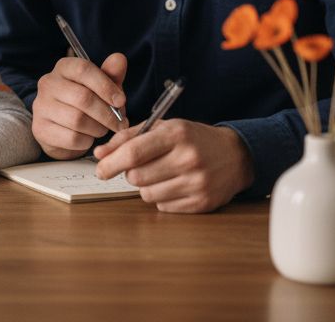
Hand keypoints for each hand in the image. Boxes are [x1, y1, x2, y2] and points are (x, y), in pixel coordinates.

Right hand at [31, 53, 126, 158]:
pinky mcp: (40, 129)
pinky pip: (71, 138)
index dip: (105, 86)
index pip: (83, 69)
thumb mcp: (101, 87)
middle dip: (107, 114)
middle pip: (82, 97)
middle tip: (120, 123)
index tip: (121, 101)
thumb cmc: (85, 103)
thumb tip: (120, 58)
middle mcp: (48, 84)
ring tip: (103, 129)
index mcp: (63, 68)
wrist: (61, 129)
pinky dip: (87, 141)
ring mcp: (41, 107)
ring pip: (77, 120)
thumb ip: (111, 75)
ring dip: (98, 128)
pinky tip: (88, 137)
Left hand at [92, 119, 254, 212]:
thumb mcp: (163, 127)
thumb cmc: (192, 139)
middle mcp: (188, 158)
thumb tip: (99, 153)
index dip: (111, 163)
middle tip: (140, 166)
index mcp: (177, 134)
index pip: (134, 152)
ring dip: (146, 186)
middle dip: (130, 173)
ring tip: (161, 174)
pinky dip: (162, 197)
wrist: (235, 156)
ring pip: (147, 194)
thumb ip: (128, 137)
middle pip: (137, 176)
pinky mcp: (202, 203)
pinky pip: (163, 207)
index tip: (100, 169)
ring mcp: (197, 183)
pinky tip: (175, 184)